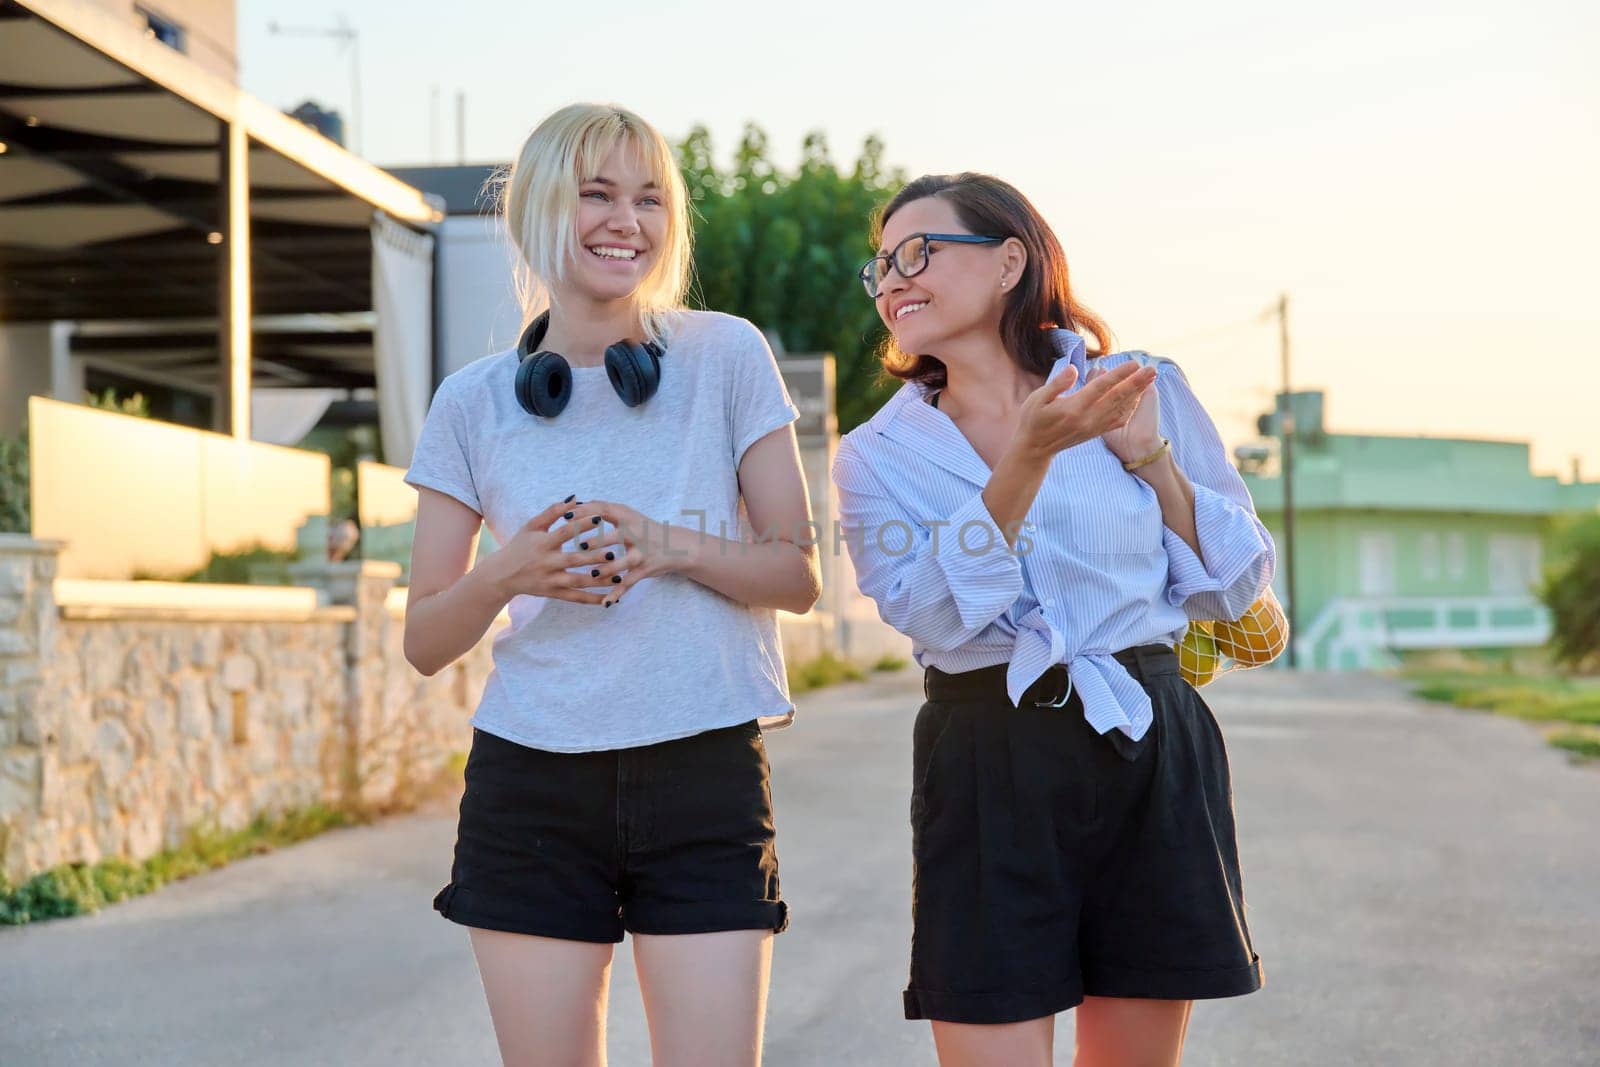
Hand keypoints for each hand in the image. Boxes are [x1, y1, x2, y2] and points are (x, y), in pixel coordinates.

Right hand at [487, 497, 630, 606]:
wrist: (502, 575)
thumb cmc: (520, 545)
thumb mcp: (532, 526)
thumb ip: (553, 512)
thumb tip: (575, 498)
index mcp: (543, 543)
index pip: (565, 533)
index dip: (583, 525)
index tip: (601, 518)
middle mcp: (547, 563)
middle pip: (575, 560)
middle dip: (595, 557)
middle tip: (615, 552)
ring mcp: (551, 580)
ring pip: (579, 581)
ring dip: (600, 580)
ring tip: (620, 575)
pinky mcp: (554, 593)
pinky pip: (576, 598)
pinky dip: (592, 599)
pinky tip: (609, 599)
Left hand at [577, 500, 687, 606]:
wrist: (676, 546)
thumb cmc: (645, 529)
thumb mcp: (628, 516)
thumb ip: (605, 512)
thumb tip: (575, 503)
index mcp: (627, 517)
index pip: (604, 510)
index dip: (585, 514)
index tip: (565, 517)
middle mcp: (636, 534)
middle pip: (616, 537)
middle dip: (597, 541)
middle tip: (578, 546)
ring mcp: (642, 553)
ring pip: (623, 563)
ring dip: (607, 569)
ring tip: (591, 574)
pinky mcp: (645, 569)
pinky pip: (630, 583)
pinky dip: (617, 593)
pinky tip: (606, 602)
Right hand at [1011, 359, 1156, 463]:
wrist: (1035, 449)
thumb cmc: (1033, 420)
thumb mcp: (1037, 399)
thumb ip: (1057, 384)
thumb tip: (1075, 370)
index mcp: (1073, 408)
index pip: (1101, 388)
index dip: (1119, 375)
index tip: (1134, 364)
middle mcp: (1087, 418)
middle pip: (1117, 398)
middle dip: (1136, 383)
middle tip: (1152, 370)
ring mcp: (1093, 427)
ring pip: (1120, 408)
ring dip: (1137, 393)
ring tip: (1150, 379)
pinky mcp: (1095, 432)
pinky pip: (1117, 420)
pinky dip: (1130, 408)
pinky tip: (1137, 397)